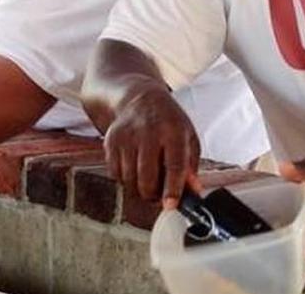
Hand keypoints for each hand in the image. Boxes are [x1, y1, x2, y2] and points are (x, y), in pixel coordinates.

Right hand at [103, 86, 200, 207]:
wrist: (139, 98)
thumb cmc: (168, 121)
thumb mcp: (188, 136)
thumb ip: (191, 165)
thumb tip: (193, 191)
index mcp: (173, 131)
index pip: (174, 165)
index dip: (172, 189)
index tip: (171, 205)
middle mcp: (148, 132)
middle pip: (147, 177)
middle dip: (152, 195)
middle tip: (158, 197)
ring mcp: (127, 136)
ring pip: (129, 179)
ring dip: (139, 188)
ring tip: (147, 181)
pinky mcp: (111, 141)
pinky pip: (116, 173)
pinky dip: (125, 178)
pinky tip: (134, 168)